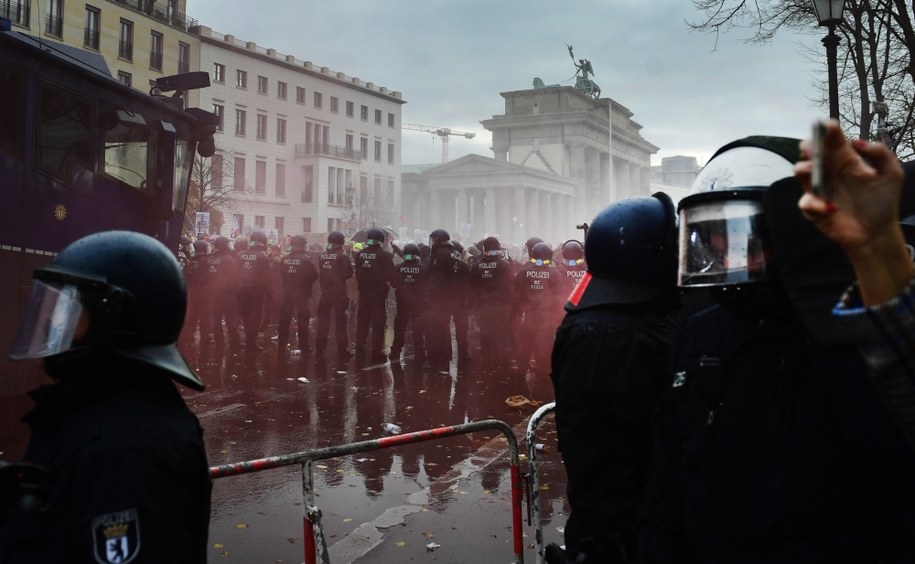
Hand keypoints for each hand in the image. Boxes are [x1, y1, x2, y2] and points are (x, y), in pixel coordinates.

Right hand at [795, 119, 912, 304]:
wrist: (876, 232)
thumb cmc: (883, 202)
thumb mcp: (892, 174)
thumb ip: (880, 153)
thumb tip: (856, 142)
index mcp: (846, 159)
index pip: (832, 139)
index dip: (827, 129)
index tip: (826, 125)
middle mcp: (829, 170)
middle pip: (810, 151)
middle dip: (808, 145)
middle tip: (812, 147)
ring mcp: (819, 188)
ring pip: (800, 171)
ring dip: (803, 168)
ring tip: (811, 169)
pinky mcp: (813, 208)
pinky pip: (806, 202)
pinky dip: (815, 204)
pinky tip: (831, 208)